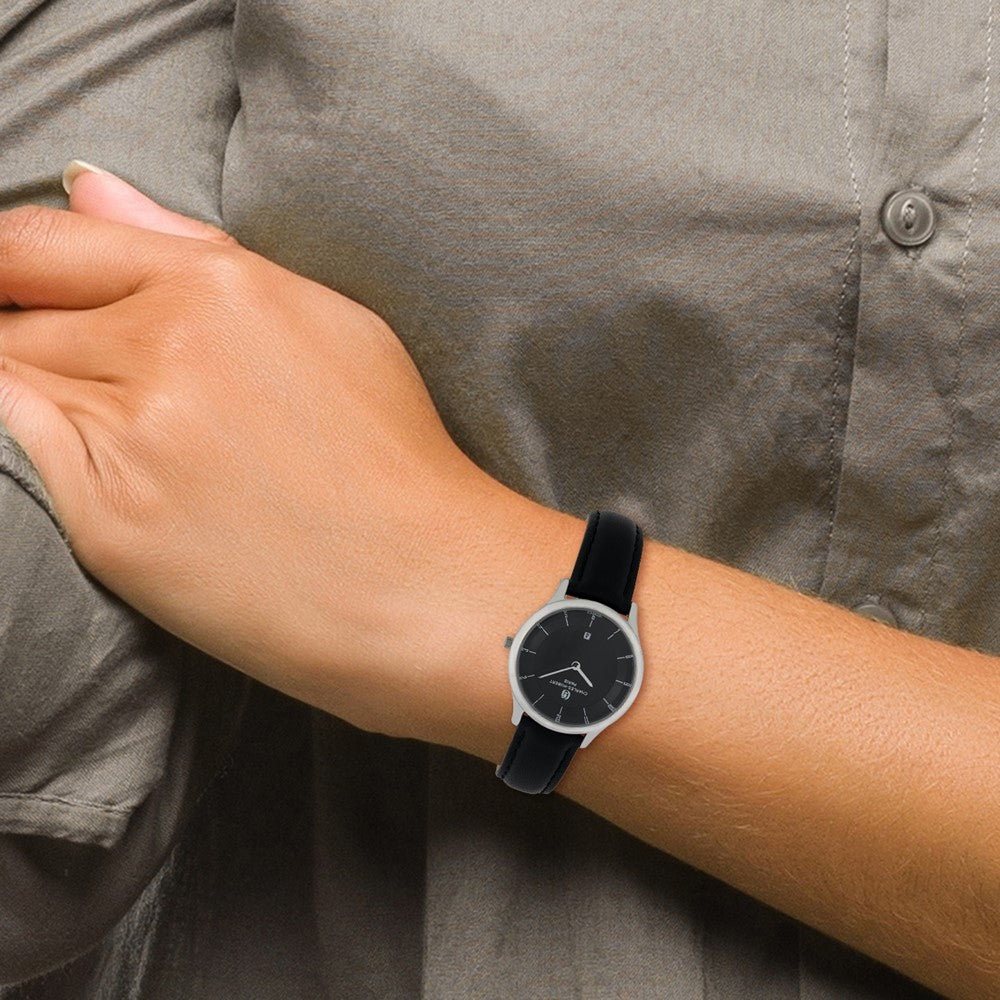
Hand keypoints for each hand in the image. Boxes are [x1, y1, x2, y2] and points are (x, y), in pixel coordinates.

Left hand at [0, 165, 500, 740]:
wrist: (427, 586)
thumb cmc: (396, 458)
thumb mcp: (328, 323)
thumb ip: (196, 250)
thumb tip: (91, 189)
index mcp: (221, 289)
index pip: (44, 243)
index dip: (12, 267)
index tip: (23, 295)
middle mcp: (167, 348)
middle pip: (16, 314)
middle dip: (29, 337)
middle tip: (104, 390)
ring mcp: (133, 437)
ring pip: (10, 381)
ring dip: (41, 399)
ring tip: (135, 441)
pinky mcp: (109, 524)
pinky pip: (22, 457)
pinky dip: (40, 452)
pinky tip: (123, 477)